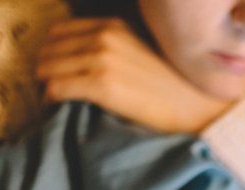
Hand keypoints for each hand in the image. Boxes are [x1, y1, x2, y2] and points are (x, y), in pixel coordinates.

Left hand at [36, 17, 229, 133]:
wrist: (199, 108)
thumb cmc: (175, 87)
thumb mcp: (143, 50)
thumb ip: (115, 46)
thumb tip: (83, 58)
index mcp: (115, 25)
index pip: (60, 32)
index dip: (52, 53)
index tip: (55, 71)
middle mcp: (106, 36)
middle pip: (48, 49)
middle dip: (44, 70)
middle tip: (50, 89)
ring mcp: (103, 59)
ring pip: (47, 69)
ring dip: (45, 86)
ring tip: (54, 101)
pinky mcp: (103, 86)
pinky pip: (56, 89)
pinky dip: (50, 100)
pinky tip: (58, 109)